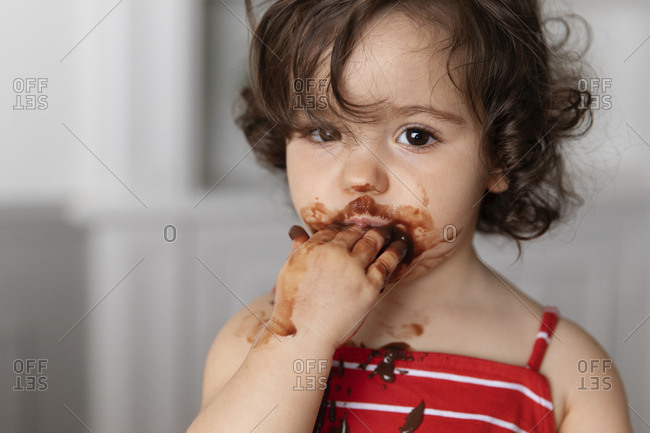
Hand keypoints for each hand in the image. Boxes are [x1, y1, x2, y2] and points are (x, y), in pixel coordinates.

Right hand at [268, 224, 406, 350]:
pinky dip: (396, 251)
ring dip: (382, 235)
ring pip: (372, 243)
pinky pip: (387, 263)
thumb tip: (298, 231)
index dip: (343, 230)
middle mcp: (334, 253)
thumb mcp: (288, 271)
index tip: (350, 232)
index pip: (333, 230)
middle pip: (354, 233)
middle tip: (373, 230)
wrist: (304, 334)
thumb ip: (297, 248)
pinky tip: (400, 245)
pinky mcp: (369, 286)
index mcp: (312, 248)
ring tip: (389, 232)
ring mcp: (353, 268)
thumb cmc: (293, 308)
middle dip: (363, 231)